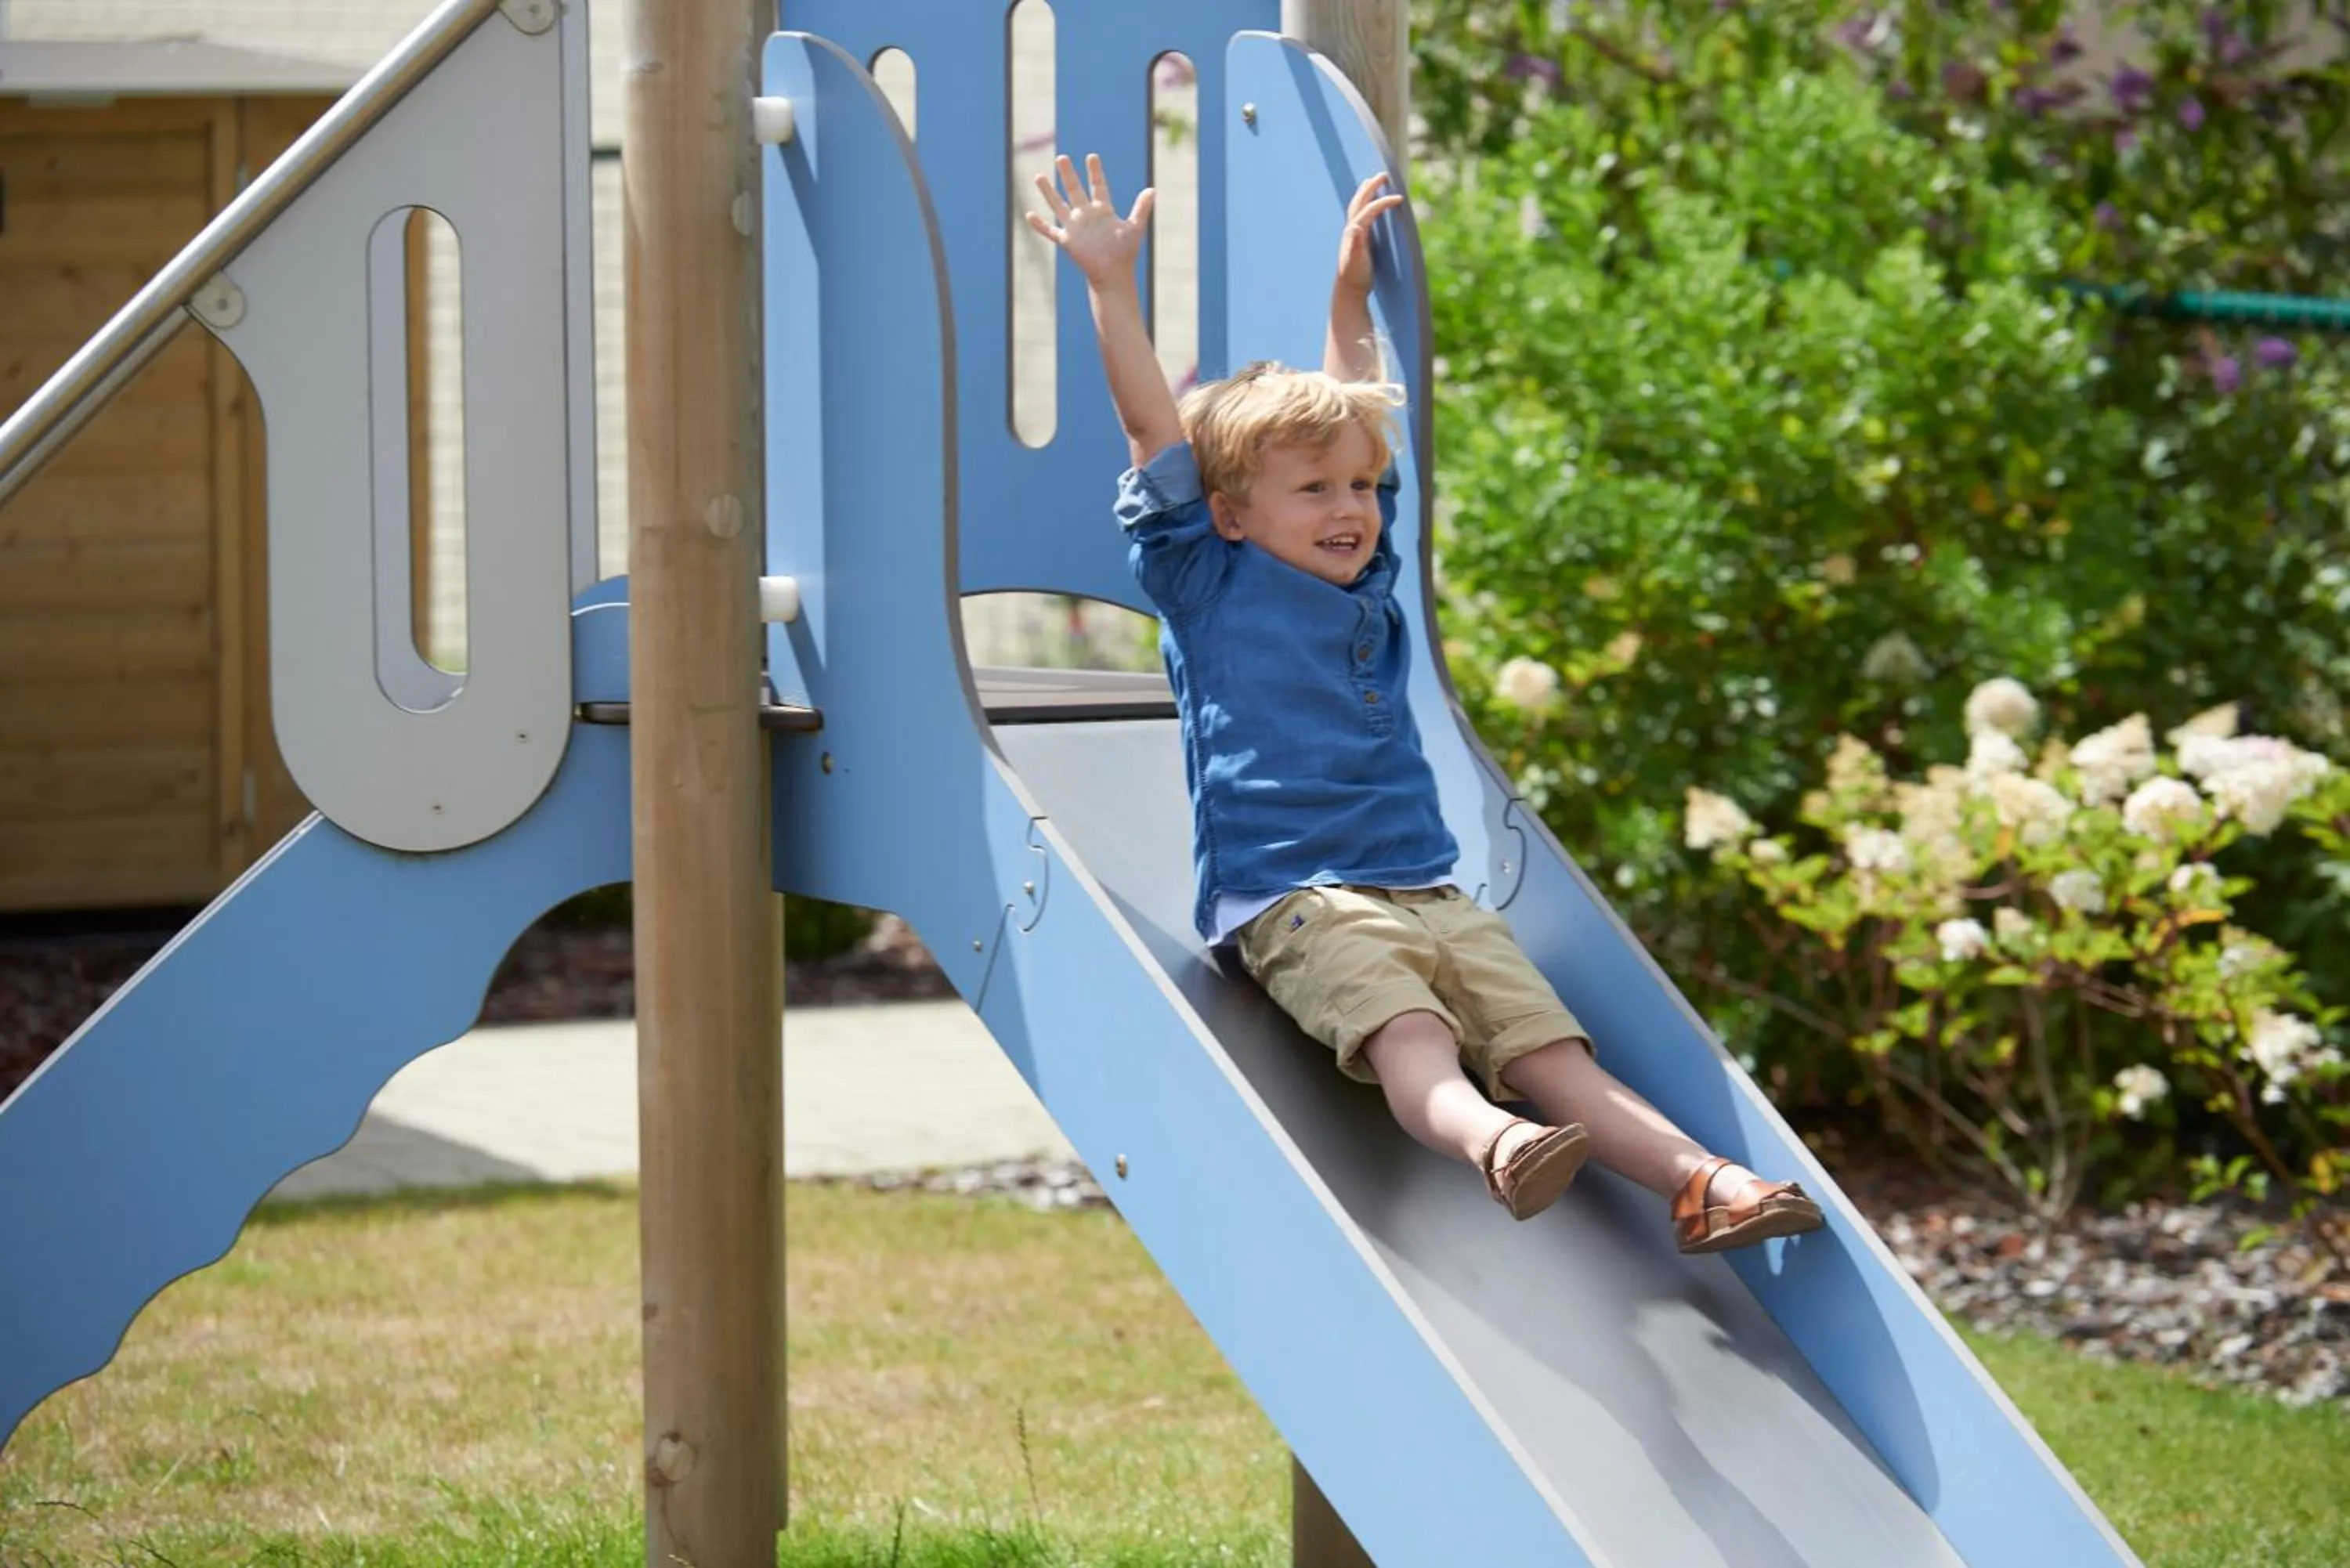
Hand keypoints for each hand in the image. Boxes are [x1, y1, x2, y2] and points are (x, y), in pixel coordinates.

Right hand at [1026, 153, 1154, 288]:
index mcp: (1102, 210)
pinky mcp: (1067, 240)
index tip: (1091, 157)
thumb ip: (1141, 208)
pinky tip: (1029, 215)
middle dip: (1068, 174)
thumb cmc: (1125, 252)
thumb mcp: (1135, 227)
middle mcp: (1086, 215)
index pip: (1098, 186)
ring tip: (1038, 176)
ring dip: (1048, 191)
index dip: (1095, 172)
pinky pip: (1050, 231)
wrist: (1114, 273)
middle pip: (1074, 190)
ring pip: (1058, 205)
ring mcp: (1075, 227)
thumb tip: (1152, 189)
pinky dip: (1039, 225)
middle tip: (1062, 157)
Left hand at [1335, 172, 1404, 296]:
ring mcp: (1353, 234)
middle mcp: (1351, 230)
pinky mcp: (1357, 240)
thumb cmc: (1355, 277)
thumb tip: (1354, 226)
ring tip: (1373, 182)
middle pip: (1360, 202)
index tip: (1400, 199)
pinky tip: (1370, 206)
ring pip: (1358, 206)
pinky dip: (1366, 205)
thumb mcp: (1356, 262)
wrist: (1348, 291)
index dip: (1384, 202)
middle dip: (1371, 187)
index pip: (1369, 210)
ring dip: (1366, 192)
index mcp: (1354, 232)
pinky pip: (1362, 215)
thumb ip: (1355, 244)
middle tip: (1383, 176)